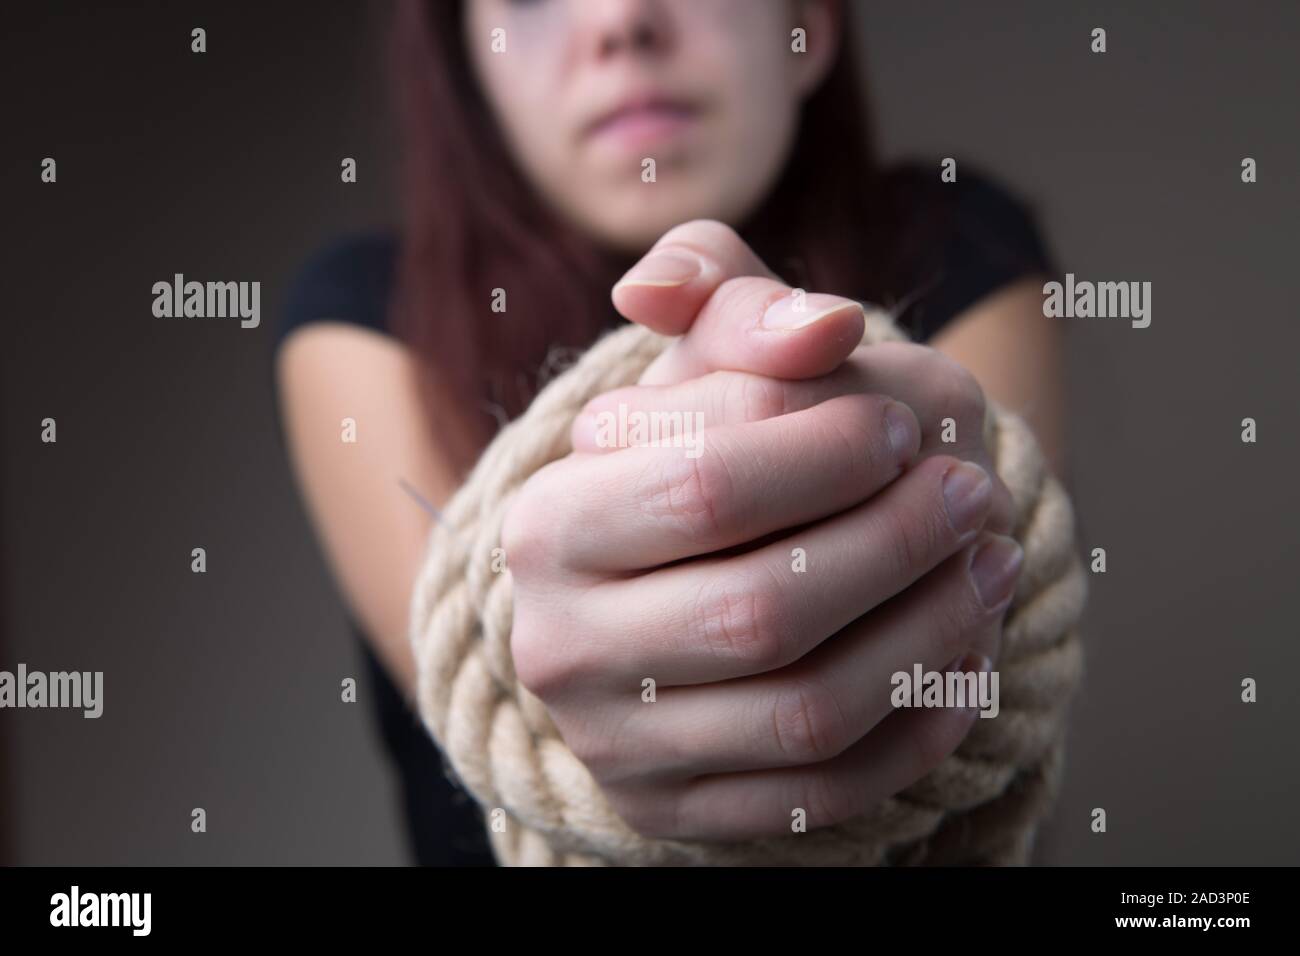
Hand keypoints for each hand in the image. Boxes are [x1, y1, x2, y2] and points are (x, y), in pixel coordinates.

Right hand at [500, 222, 1023, 840]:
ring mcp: (615, 747)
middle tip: (972, 493)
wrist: (650, 589)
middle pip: (762, 608)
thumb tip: (823, 324)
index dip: (830, 448)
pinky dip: (915, 729)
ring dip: (928, 634)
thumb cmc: (689, 457)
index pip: (706, 481)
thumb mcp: (698, 361)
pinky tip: (964, 660)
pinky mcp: (676, 812)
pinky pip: (820, 792)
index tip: (905, 425)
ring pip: (804, 710)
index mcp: (547, 524)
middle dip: (895, 544)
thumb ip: (736, 301)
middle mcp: (560, 645)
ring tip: (991, 563)